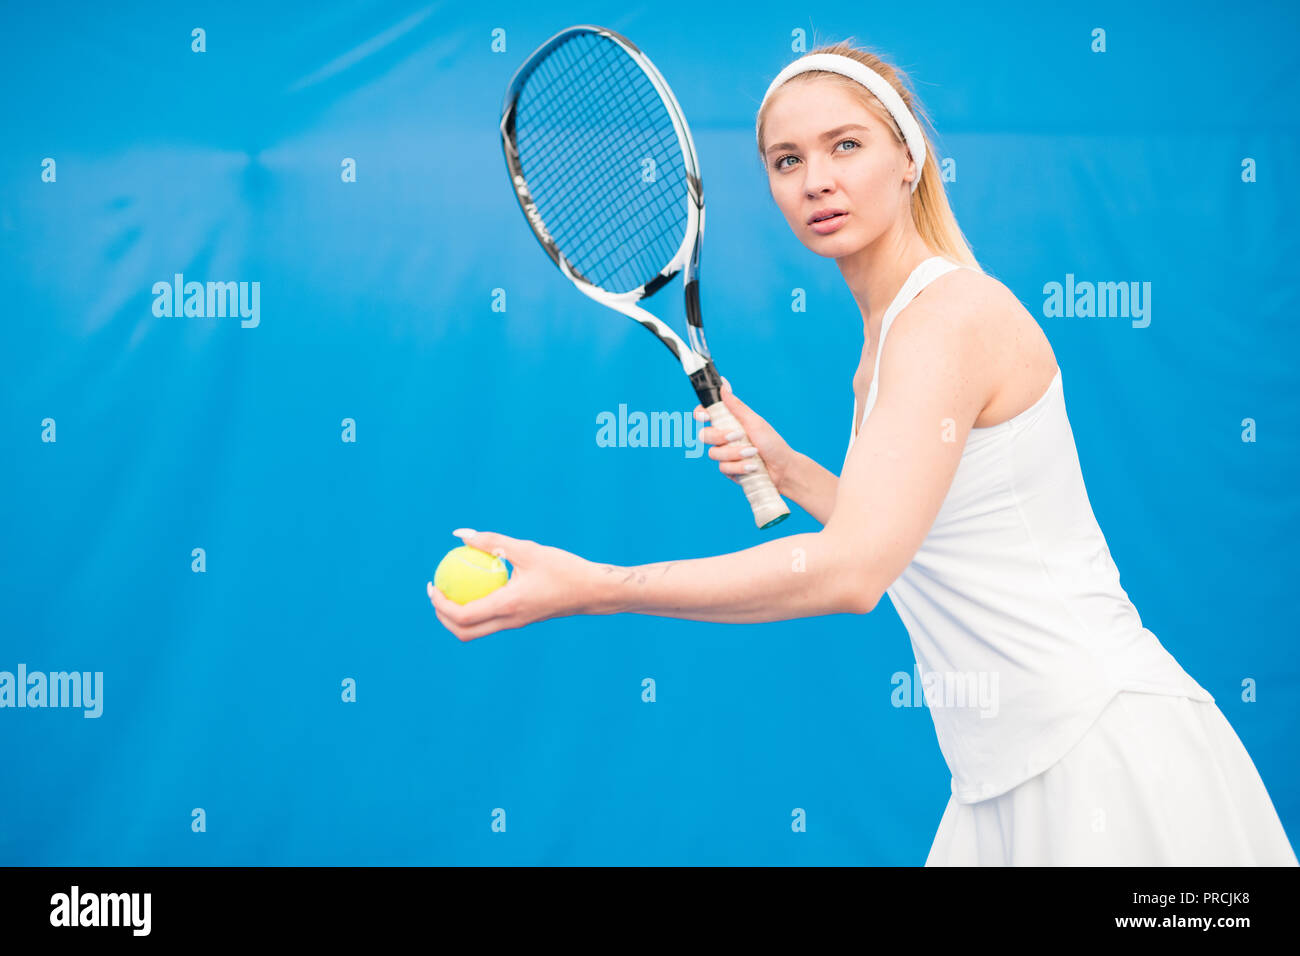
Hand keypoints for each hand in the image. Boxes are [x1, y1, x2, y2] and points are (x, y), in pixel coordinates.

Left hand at [427, 529, 595, 641]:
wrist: (594, 591)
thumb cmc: (564, 569)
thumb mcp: (528, 549)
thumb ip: (492, 541)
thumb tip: (461, 533)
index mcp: (508, 606)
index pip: (462, 616)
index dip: (440, 605)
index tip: (433, 585)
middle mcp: (509, 621)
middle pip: (464, 632)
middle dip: (443, 618)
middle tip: (437, 591)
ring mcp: (516, 623)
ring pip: (477, 630)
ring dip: (458, 615)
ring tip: (453, 588)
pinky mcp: (522, 619)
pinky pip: (491, 620)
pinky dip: (477, 609)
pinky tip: (479, 584)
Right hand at [693, 377, 797, 494]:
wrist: (782, 468)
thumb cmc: (772, 442)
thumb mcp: (754, 422)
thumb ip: (737, 406)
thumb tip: (724, 384)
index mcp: (729, 422)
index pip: (706, 415)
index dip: (700, 414)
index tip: (705, 416)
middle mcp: (724, 438)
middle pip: (704, 435)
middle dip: (720, 436)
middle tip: (738, 436)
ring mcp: (725, 455)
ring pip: (714, 453)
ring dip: (735, 453)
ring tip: (752, 453)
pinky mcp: (729, 470)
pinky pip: (723, 468)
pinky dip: (739, 466)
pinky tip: (752, 466)